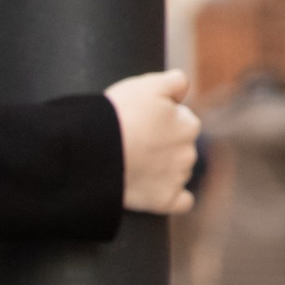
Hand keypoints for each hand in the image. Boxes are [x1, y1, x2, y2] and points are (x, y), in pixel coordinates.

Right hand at [110, 70, 198, 215]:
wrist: (95, 151)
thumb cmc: (119, 115)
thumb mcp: (147, 85)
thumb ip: (175, 81)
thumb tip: (183, 89)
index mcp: (189, 124)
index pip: (182, 120)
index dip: (161, 120)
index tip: (141, 123)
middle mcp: (189, 152)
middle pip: (180, 147)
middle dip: (164, 146)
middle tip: (136, 144)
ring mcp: (177, 178)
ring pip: (179, 172)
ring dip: (165, 170)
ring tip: (136, 166)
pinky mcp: (165, 201)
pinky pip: (181, 202)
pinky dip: (174, 198)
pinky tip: (159, 192)